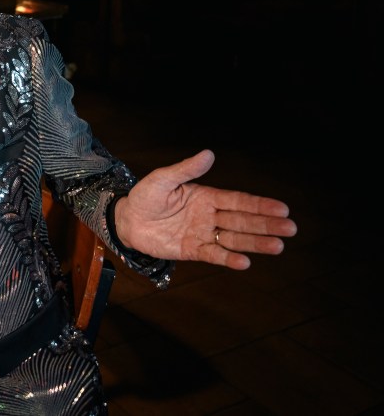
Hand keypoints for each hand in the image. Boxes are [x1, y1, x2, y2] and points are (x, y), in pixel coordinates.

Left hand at [113, 150, 296, 269]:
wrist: (127, 220)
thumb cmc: (145, 196)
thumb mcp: (163, 179)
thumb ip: (186, 170)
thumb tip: (209, 154)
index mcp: (206, 196)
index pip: (238, 200)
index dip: (259, 204)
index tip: (282, 208)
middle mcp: (209, 216)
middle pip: (243, 220)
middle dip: (266, 224)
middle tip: (291, 228)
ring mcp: (203, 234)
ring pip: (234, 239)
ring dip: (255, 243)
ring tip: (278, 246)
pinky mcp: (192, 250)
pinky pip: (214, 255)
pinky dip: (229, 259)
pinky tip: (245, 262)